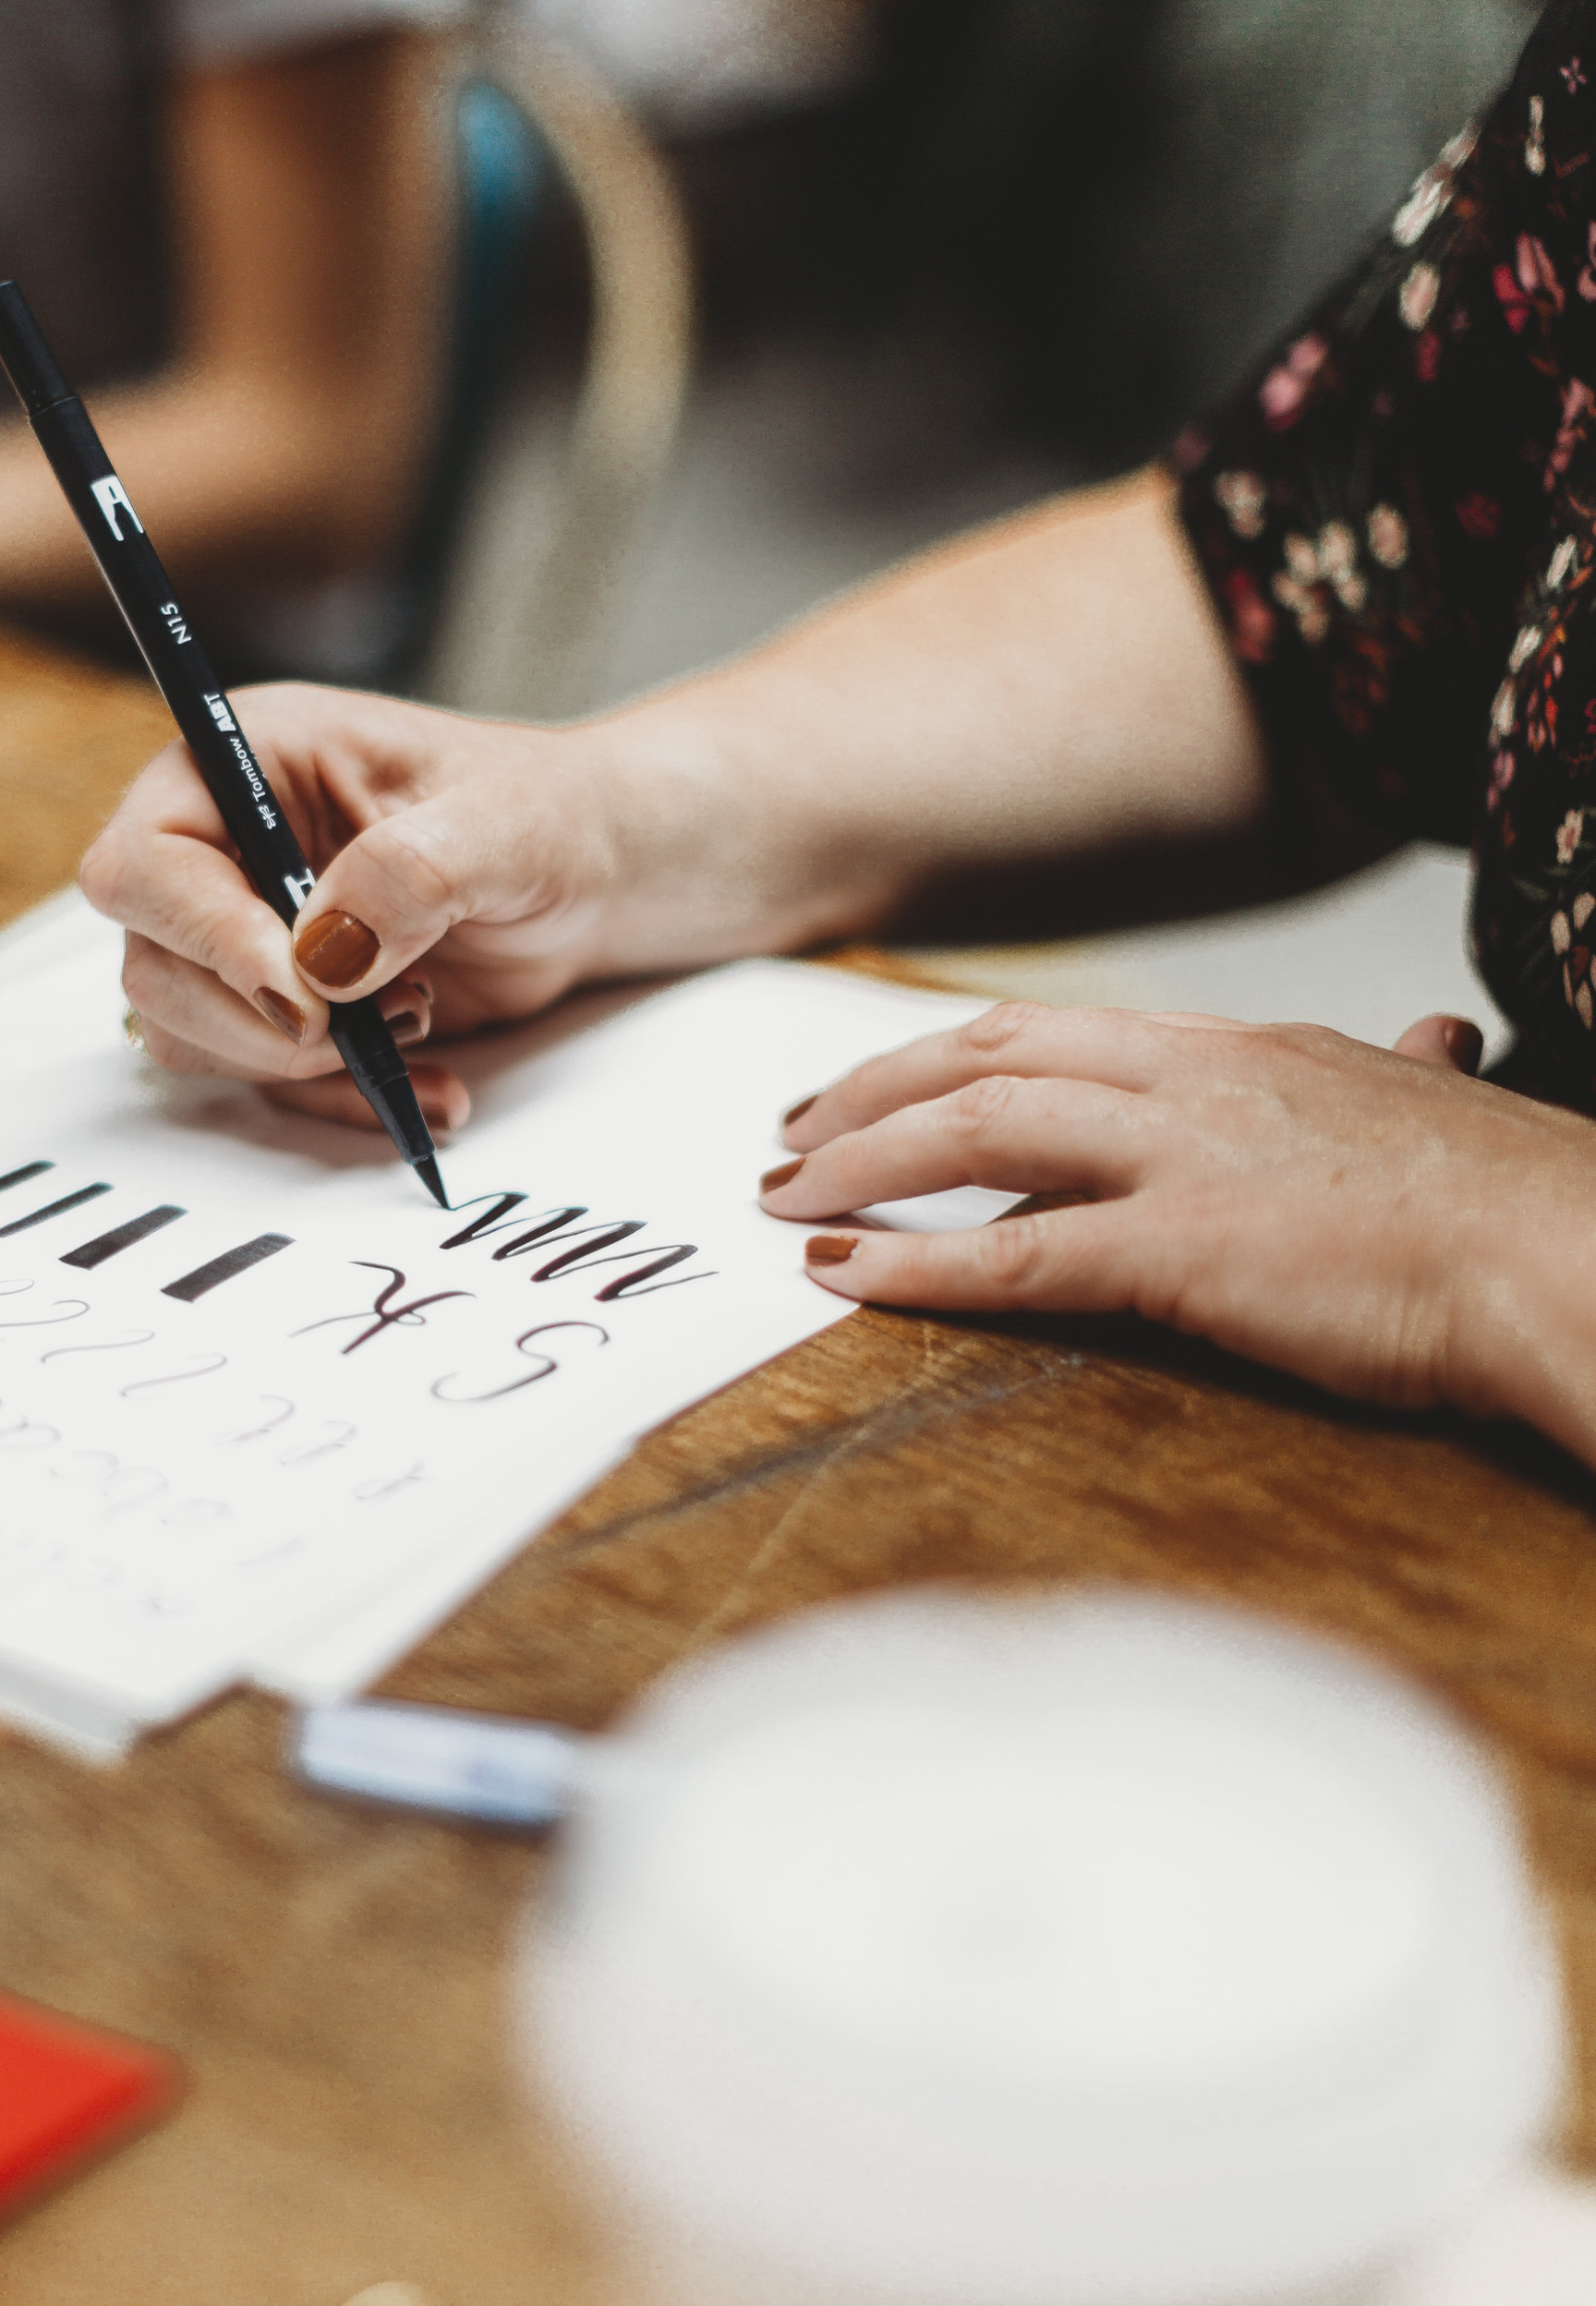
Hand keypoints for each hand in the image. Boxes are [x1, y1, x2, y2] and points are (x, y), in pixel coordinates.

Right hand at [81, 686, 641, 1134]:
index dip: (203, 933)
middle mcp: (226, 845)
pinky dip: (341, 1099)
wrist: (597, 877)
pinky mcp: (285, 1004)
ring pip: (189, 1031)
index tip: (298, 990)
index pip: (147, 857)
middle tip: (356, 1024)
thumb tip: (322, 959)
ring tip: (416, 1020)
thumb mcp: (503, 823)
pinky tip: (431, 1085)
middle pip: (151, 961)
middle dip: (251, 1018)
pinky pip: (263, 1078)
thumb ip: (410, 873)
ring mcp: (246, 931)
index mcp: (246, 761)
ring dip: (297, 1061)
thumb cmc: (549, 812)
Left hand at [759, 995, 1595, 1426]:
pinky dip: (913, 1262)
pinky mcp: (1183, 1251)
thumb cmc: (1519, 1203)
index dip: (947, 1055)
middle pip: (988, 1055)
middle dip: (870, 1091)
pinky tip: (844, 1274)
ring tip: (788, 1199)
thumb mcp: (1439, 1110)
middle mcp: (1198, 1078)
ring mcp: (1185, 1157)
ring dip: (863, 1162)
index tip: (875, 1086)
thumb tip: (1429, 1045)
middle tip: (790, 1137)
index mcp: (1246, 1048)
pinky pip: (1011, 1252)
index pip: (1057, 1031)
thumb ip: (1396, 1078)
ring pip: (976, 1130)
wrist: (1566, 1252)